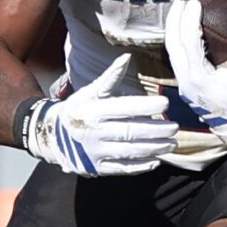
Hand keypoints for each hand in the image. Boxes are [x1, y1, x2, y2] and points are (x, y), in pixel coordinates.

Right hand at [18, 54, 176, 175]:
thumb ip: (110, 78)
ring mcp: (95, 152)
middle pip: (130, 132)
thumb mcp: (90, 92)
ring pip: (129, 152)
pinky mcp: (97, 168)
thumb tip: (127, 58)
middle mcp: (94, 132)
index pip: (123, 108)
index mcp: (93, 111)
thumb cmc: (78, 109)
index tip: (165, 103)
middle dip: (156, 131)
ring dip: (154, 148)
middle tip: (175, 127)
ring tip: (172, 143)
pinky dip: (141, 166)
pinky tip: (156, 160)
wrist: (51, 136)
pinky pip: (122, 168)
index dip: (145, 107)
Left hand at [164, 0, 226, 148]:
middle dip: (174, 21)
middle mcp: (186, 80)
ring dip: (173, 31)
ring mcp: (184, 85)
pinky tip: (183, 35)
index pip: (189, 42)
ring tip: (178, 13)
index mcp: (199, 76)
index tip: (194, 3)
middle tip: (180, 2)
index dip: (189, 20)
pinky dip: (178, 44)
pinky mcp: (187, 87)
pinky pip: (177, 60)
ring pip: (172, 52)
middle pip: (173, 44)